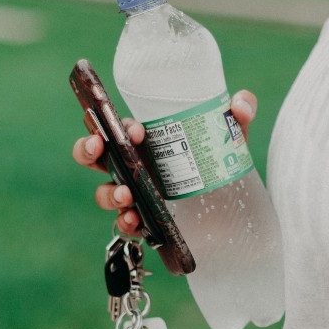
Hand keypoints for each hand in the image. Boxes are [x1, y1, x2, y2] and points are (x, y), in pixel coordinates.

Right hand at [70, 91, 258, 235]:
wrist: (233, 206)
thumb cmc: (221, 161)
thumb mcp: (231, 135)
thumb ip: (239, 113)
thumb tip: (241, 104)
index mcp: (146, 141)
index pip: (119, 128)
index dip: (117, 125)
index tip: (137, 132)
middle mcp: (134, 166)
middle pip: (95, 155)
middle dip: (87, 149)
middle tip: (97, 148)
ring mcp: (137, 194)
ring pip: (105, 192)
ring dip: (109, 193)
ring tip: (127, 196)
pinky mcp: (146, 220)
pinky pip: (124, 224)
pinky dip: (125, 223)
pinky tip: (134, 221)